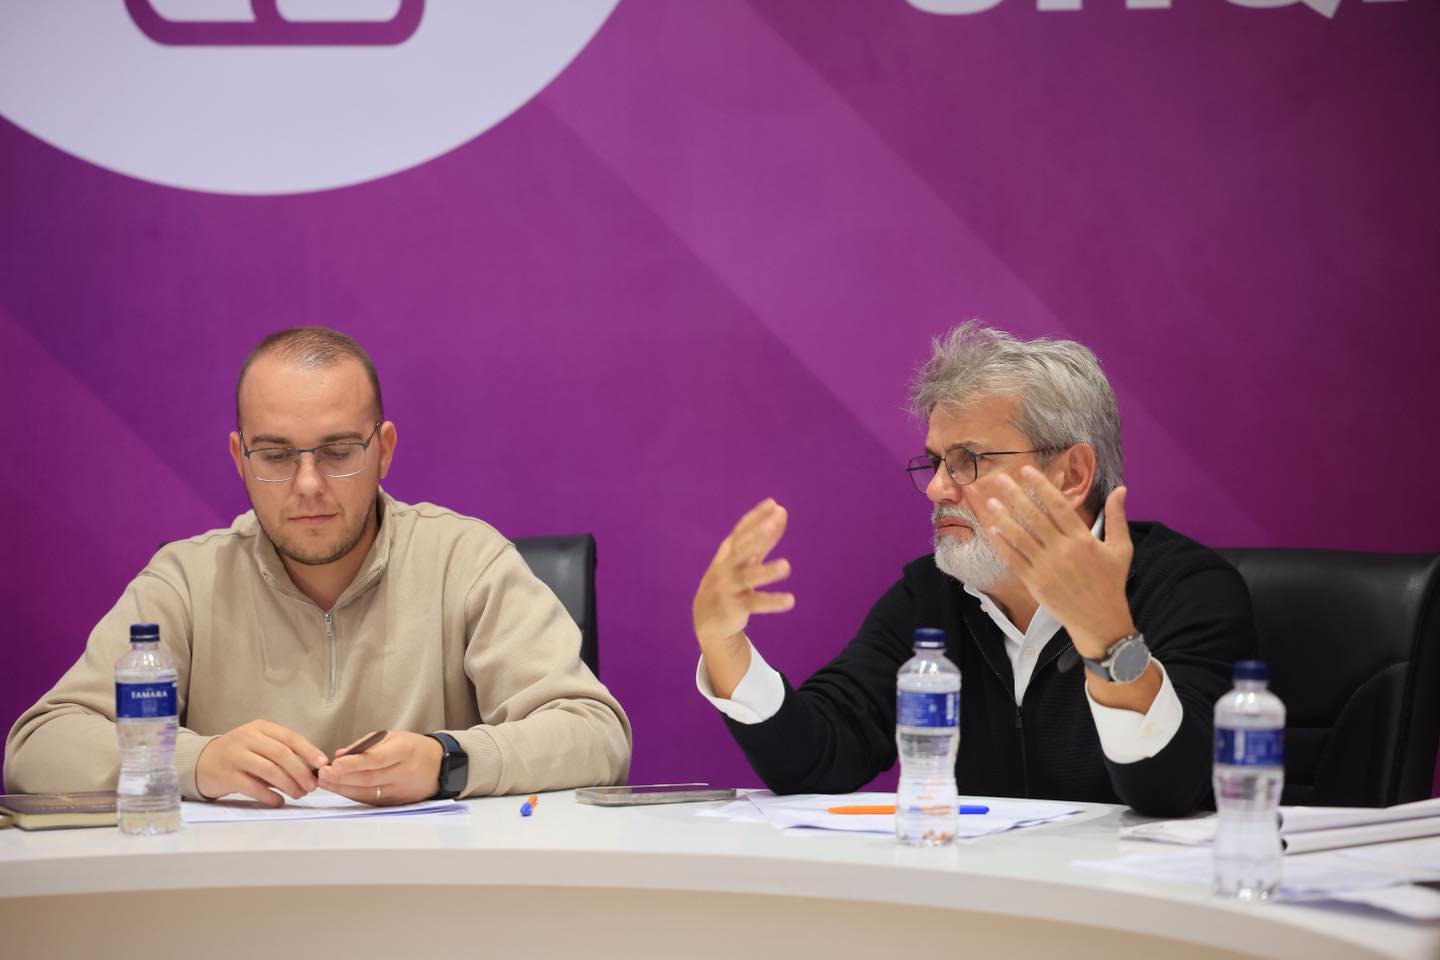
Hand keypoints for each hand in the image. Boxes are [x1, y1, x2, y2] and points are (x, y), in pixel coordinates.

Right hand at [195, 719, 327, 805]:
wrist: (202, 762)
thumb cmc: (240, 754)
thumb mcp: (259, 744)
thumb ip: (281, 753)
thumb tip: (312, 769)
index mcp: (260, 728)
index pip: (290, 737)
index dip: (309, 751)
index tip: (323, 764)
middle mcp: (247, 738)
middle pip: (281, 754)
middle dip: (301, 771)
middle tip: (312, 786)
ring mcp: (235, 756)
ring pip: (269, 770)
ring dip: (288, 784)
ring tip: (299, 794)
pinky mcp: (226, 775)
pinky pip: (253, 787)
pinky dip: (269, 796)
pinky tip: (279, 801)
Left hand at [317, 730, 443, 805]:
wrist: (439, 766)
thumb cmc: (413, 748)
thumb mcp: (394, 737)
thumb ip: (366, 745)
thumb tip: (340, 755)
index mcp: (405, 751)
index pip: (377, 759)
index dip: (355, 763)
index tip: (336, 764)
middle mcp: (404, 772)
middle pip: (369, 779)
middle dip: (343, 778)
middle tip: (322, 774)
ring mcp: (400, 790)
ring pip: (367, 793)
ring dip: (343, 788)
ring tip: (325, 782)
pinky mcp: (396, 802)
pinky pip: (370, 800)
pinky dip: (352, 795)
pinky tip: (339, 790)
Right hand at [692, 499, 793, 697]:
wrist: (706, 619)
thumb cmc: (729, 582)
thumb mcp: (743, 559)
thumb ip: (764, 538)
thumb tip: (781, 511)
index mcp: (728, 552)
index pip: (741, 531)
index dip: (756, 518)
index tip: (773, 504)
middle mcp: (726, 567)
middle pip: (741, 549)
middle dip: (756, 537)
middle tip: (773, 524)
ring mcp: (728, 587)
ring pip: (748, 577)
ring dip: (767, 571)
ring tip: (787, 566)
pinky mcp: (733, 607)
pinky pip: (754, 603)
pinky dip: (772, 602)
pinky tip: (790, 600)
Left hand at [980, 466, 1134, 658]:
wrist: (1100, 621)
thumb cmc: (1111, 583)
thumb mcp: (1121, 549)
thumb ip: (1117, 518)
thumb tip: (1121, 489)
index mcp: (1083, 539)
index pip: (1058, 506)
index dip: (1042, 486)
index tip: (1027, 471)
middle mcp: (1063, 550)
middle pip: (1035, 517)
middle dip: (1016, 495)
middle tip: (1000, 479)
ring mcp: (1047, 567)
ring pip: (1021, 537)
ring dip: (1003, 518)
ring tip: (991, 502)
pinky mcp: (1036, 583)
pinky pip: (1015, 560)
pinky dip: (1003, 545)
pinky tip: (993, 531)